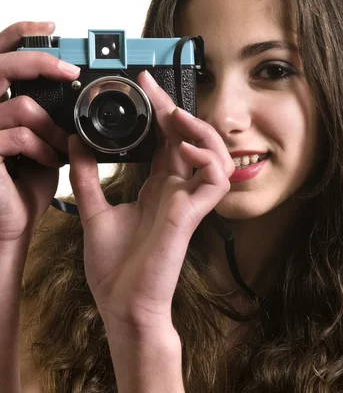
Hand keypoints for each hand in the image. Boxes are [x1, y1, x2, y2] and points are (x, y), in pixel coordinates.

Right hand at [0, 21, 79, 243]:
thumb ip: (47, 112)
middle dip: (39, 62)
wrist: (12, 218)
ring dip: (51, 127)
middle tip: (70, 70)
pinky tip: (49, 160)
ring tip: (60, 146)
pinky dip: (43, 148)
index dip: (20, 32)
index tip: (52, 27)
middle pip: (0, 65)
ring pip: (21, 107)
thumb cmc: (24, 178)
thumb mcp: (40, 137)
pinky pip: (19, 136)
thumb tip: (75, 87)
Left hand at [69, 70, 234, 338]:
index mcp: (157, 188)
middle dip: (176, 109)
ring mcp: (188, 202)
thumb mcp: (94, 211)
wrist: (122, 306)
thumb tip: (76, 141)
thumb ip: (88, 176)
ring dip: (199, 130)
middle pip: (190, 140)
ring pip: (215, 154)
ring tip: (174, 116)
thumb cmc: (115, 268)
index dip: (160, 111)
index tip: (143, 86)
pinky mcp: (192, 215)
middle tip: (153, 89)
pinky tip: (186, 149)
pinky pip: (216, 179)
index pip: (166, 140)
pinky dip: (207, 158)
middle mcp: (177, 191)